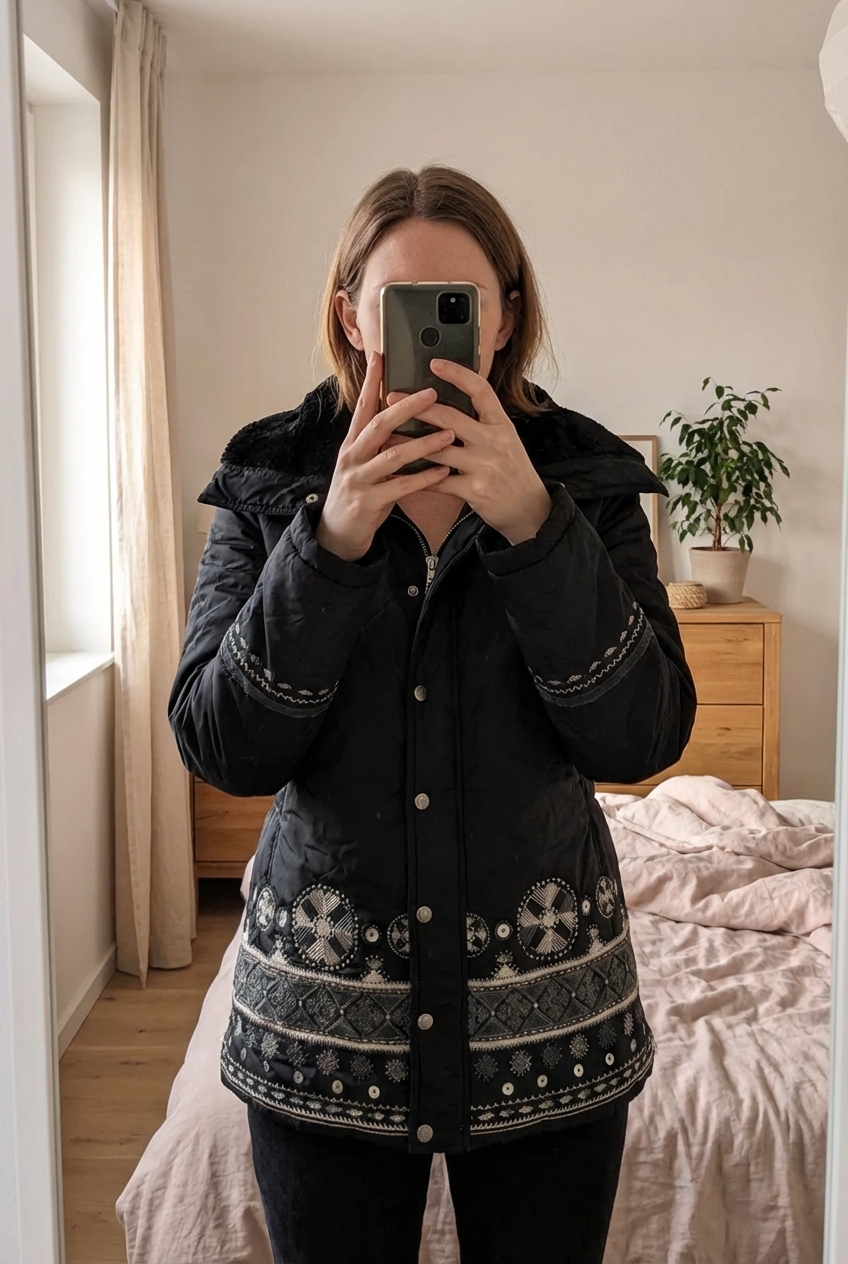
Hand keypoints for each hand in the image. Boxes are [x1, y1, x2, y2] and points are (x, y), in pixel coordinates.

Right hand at [315, 352, 455, 560]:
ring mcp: (358, 479)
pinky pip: (401, 487)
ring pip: (393, 455)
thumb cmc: (358, 494)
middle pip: (380, 424)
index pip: (362, 406)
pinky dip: (424, 478)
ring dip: (423, 443)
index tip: (381, 356)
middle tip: (432, 393)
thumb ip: (379, 443)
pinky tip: (443, 471)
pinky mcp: (368, 502)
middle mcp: (352, 456)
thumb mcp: (363, 463)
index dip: (371, 381)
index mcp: (352, 443)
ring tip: (449, 433)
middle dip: (407, 407)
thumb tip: (402, 417)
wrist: (337, 534)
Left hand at [387, 359, 551, 545]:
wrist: (530, 509)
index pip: (480, 390)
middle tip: (392, 398)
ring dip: (408, 443)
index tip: (434, 363)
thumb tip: (452, 401)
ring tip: (387, 437)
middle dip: (417, 407)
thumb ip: (482, 422)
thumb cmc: (513, 471)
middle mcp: (493, 441)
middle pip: (450, 417)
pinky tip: (400, 472)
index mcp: (501, 424)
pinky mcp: (474, 490)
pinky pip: (438, 481)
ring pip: (437, 450)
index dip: (457, 374)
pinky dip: (417, 477)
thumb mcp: (506, 439)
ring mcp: (484, 466)